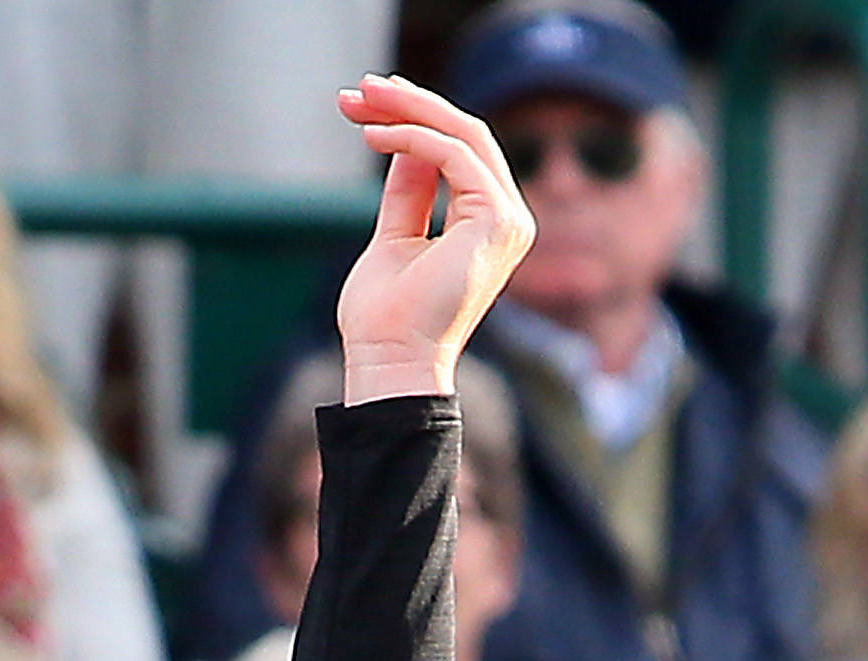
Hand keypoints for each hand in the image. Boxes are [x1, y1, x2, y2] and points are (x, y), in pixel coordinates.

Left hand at [332, 73, 533, 403]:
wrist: (388, 365)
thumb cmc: (384, 320)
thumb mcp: (392, 240)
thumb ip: (408, 193)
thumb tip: (405, 143)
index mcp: (488, 224)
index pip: (458, 152)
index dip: (415, 120)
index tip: (367, 105)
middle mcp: (507, 218)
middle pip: (465, 135)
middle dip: (410, 104)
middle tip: (359, 88)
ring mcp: (507, 219)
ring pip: (464, 135)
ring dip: (409, 110)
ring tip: (360, 99)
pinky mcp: (495, 220)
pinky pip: (455, 156)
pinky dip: (413, 138)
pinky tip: (374, 134)